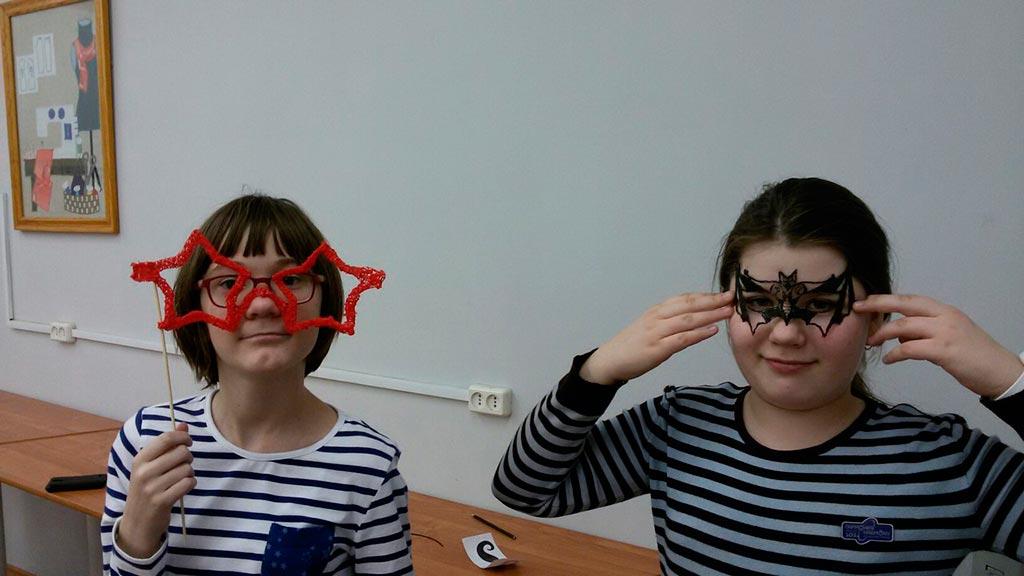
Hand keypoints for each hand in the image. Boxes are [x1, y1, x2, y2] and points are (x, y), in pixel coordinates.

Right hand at [117, 422, 194, 557]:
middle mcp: (144, 472)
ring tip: (180, 478)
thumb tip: (183, 425)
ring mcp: (152, 487)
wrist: (137, 523)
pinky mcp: (162, 501)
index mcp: (140, 460)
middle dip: (188, 456)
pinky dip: (190, 483)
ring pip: (186, 468)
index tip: (188, 441)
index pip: (166, 438)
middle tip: (184, 464)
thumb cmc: (147, 490)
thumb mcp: (150, 466)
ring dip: (189, 473)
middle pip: (181, 452)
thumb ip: (167, 445)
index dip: (183, 436)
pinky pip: (188, 483)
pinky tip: (183, 487)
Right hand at [581, 291, 733, 384]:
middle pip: (689, 305)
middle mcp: (657, 317)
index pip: (685, 298)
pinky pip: (681, 339)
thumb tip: (695, 318)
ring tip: (728, 312)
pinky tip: (712, 331)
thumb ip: (670, 321)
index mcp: (657, 311)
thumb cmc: (632, 345)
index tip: (724, 293)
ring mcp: (657, 332)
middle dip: (712, 301)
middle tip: (733, 298)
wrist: (610, 360)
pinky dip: (698, 334)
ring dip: (710, 315)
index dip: (706, 295)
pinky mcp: (657, 349)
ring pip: (688, 320)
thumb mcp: (651, 326)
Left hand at [855, 294, 1023, 397]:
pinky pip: (910, 349)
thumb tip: (900, 337)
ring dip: (883, 334)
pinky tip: (889, 360)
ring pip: (904, 327)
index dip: (887, 299)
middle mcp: (944, 317)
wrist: (1001, 372)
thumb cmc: (974, 356)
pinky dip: (895, 354)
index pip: (911, 300)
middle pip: (904, 305)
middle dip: (878, 304)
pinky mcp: (945, 351)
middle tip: (857, 308)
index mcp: (945, 311)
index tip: (867, 301)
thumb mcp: (950, 336)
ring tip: (871, 342)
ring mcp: (945, 333)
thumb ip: (926, 332)